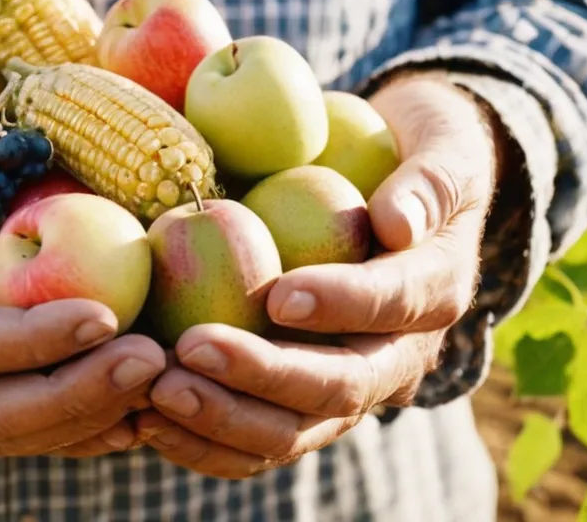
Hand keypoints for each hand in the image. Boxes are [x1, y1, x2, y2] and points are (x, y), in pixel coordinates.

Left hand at [136, 74, 501, 478]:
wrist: (395, 194)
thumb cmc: (411, 150)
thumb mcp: (442, 147)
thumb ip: (429, 181)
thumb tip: (397, 223)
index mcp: (435, 290)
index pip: (395, 305)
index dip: (341, 304)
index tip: (277, 294)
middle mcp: (396, 354)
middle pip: (339, 388)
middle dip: (264, 376)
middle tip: (191, 350)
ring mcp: (347, 386)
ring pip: (294, 430)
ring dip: (224, 419)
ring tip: (157, 392)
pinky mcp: (300, 402)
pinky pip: (255, 438)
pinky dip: (202, 440)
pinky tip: (144, 418)